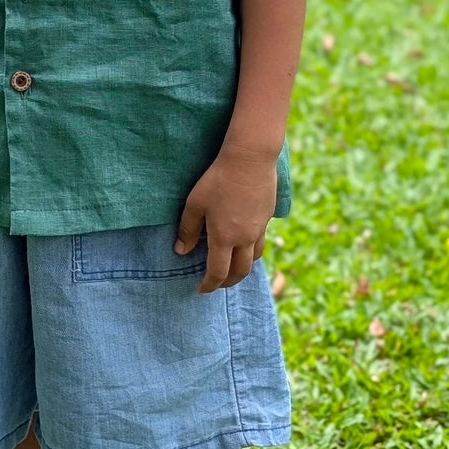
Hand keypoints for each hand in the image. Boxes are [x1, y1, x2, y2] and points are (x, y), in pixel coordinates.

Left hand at [174, 145, 277, 292]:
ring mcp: (259, 228)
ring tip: (231, 266)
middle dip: (227, 282)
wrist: (250, 159)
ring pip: (254, 259)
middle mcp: (245, 238)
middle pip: (240, 272)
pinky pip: (260, 241)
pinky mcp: (267, 216)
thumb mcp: (195, 204)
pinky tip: (244, 242)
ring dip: (242, 268)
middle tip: (216, 283)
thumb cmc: (218, 180)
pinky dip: (251, 250)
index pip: (218, 273)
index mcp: (224, 238)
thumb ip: (188, 230)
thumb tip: (181, 251)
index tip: (200, 289)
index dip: (208, 285)